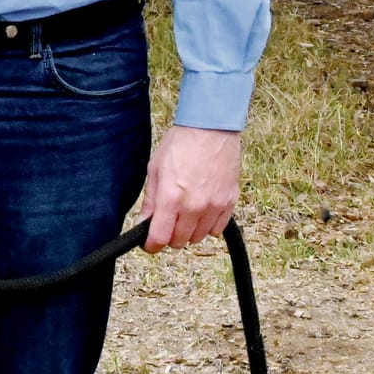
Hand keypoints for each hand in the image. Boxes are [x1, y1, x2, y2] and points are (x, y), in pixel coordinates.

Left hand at [140, 125, 241, 252]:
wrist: (211, 128)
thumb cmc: (181, 143)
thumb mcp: (156, 169)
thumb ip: (151, 200)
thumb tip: (143, 222)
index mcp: (172, 198)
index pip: (160, 238)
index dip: (151, 245)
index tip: (149, 243)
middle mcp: (194, 206)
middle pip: (179, 241)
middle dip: (169, 235)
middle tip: (167, 222)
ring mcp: (214, 206)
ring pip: (199, 237)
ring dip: (189, 231)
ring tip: (185, 212)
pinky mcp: (229, 202)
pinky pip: (217, 229)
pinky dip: (207, 226)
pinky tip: (202, 211)